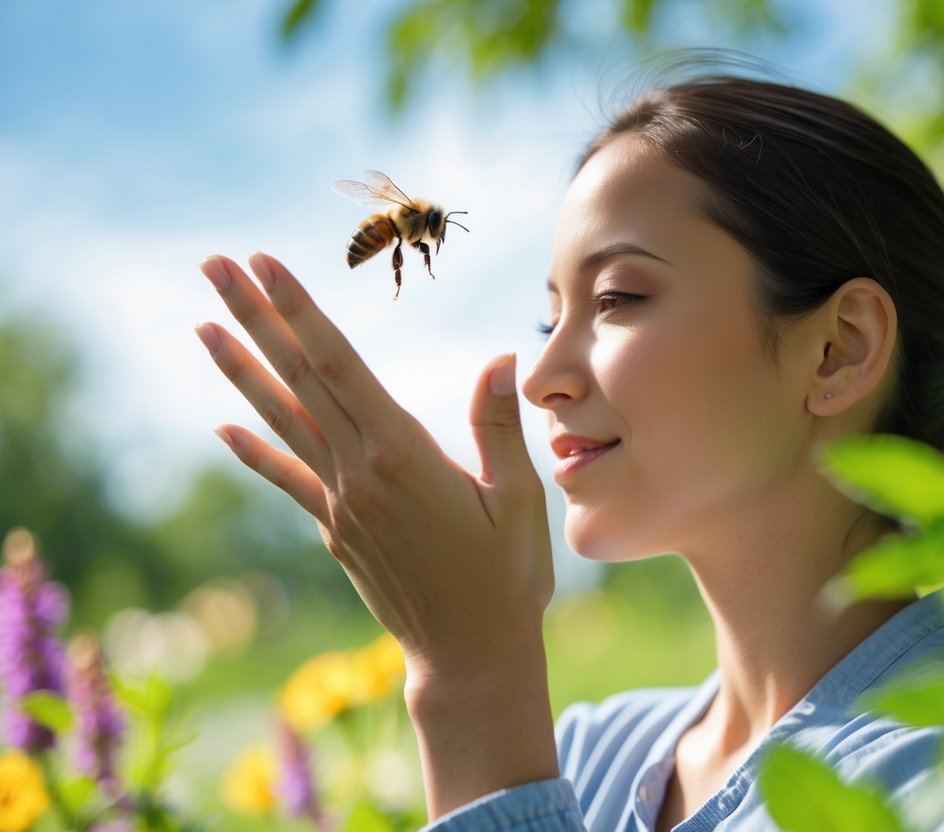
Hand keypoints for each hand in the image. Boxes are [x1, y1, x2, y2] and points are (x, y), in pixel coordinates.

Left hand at [195, 253, 553, 679]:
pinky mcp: (335, 531)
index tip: (266, 264)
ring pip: (283, 421)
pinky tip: (223, 428)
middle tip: (216, 265)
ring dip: (241, 370)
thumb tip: (500, 358)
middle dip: (256, 317)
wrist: (469, 657)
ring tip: (203, 325)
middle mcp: (359, 473)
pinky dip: (255, 451)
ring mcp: (340, 504)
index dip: (300, 311)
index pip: (339, 365)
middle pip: (299, 379)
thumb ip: (498, 427)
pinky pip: (287, 480)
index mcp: (404, 455)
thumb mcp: (519, 500)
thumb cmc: (506, 577)